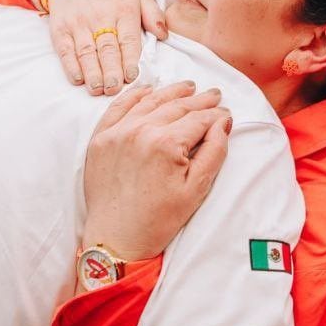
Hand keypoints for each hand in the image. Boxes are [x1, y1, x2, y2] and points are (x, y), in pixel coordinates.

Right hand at [47, 0, 166, 95]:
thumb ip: (154, 14)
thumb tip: (163, 35)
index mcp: (123, 10)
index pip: (128, 39)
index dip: (130, 59)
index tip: (132, 77)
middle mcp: (101, 17)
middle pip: (107, 48)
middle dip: (111, 71)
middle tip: (114, 89)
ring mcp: (79, 23)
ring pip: (87, 51)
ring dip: (92, 73)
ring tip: (98, 89)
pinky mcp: (61, 29)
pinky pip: (66, 49)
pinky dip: (71, 66)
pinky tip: (78, 79)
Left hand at [81, 83, 230, 261]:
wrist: (116, 238)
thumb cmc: (158, 220)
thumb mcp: (196, 189)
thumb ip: (214, 152)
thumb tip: (223, 123)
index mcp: (166, 144)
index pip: (198, 119)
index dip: (216, 116)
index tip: (225, 114)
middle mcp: (140, 131)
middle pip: (176, 106)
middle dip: (198, 100)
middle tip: (213, 94)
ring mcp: (117, 133)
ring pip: (149, 102)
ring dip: (171, 92)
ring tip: (188, 87)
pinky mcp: (100, 139)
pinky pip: (118, 107)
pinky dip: (134, 95)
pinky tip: (148, 89)